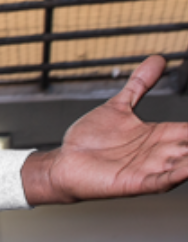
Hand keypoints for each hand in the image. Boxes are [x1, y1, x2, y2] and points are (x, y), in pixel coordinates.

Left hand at [22, 55, 187, 204]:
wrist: (65, 163)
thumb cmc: (91, 140)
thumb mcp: (118, 106)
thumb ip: (140, 85)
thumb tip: (158, 59)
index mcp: (161, 135)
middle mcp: (160, 153)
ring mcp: (150, 169)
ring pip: (186, 165)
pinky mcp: (135, 182)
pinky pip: (162, 180)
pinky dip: (177, 174)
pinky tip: (187, 167)